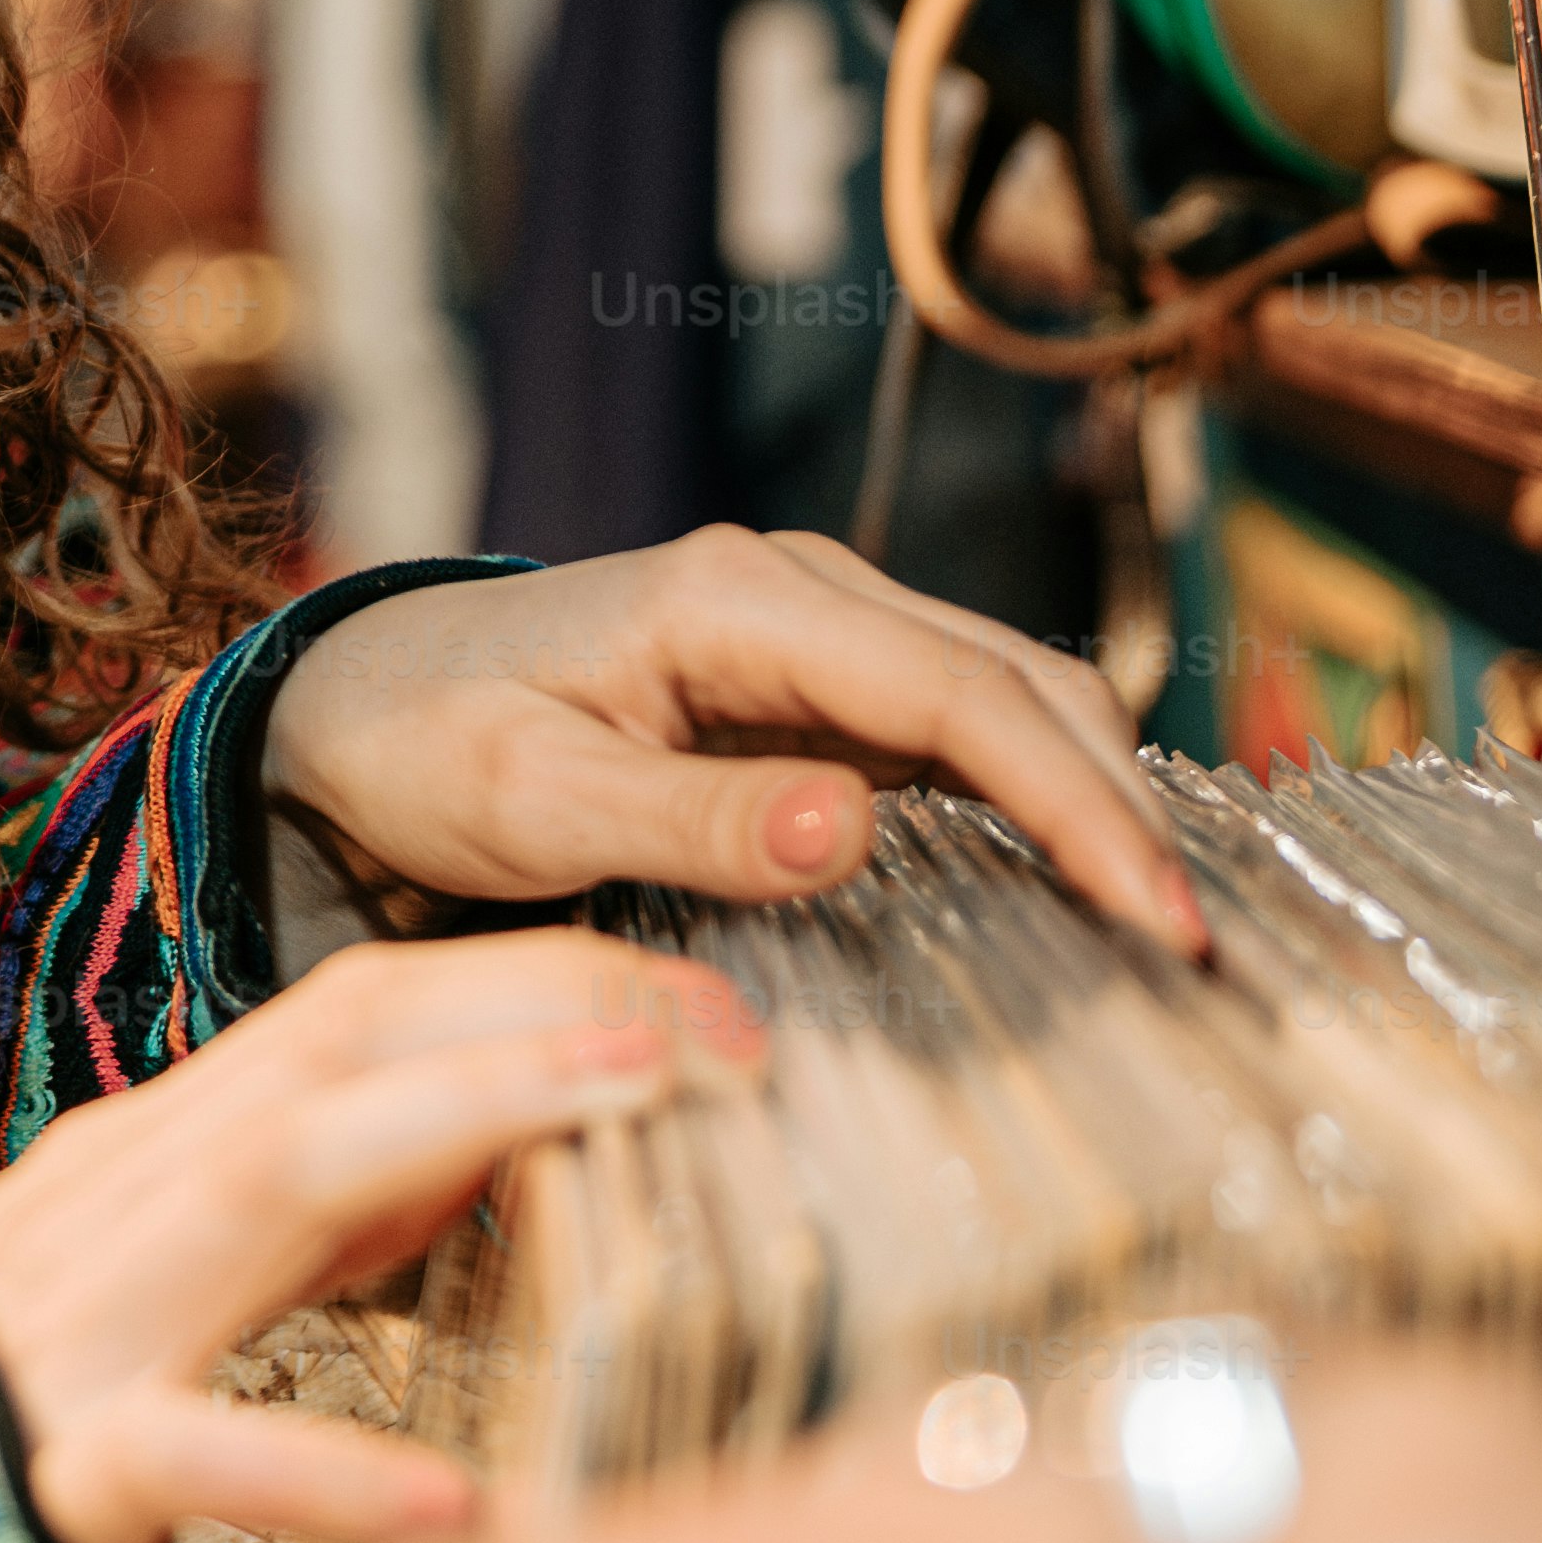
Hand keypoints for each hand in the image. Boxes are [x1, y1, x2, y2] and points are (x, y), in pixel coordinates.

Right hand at [0, 930, 759, 1542]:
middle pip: (333, 1043)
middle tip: (717, 1025)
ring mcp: (97, 1317)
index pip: (357, 1004)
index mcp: (175, 1143)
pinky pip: (198, 1452)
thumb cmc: (41, 1372)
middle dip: (528, 1007)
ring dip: (458, 1120)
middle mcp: (137, 1192)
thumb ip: (335, 1195)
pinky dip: (320, 1474)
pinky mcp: (72, 1461)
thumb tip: (517, 1138)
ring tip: (626, 1103)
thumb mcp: (198, 1254)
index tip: (694, 998)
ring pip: (274, 1180)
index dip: (526, 978)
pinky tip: (449, 1509)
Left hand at [266, 526, 1203, 955]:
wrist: (350, 706)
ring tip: (1158, 931)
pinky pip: (953, 737)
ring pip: (1004, 703)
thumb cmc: (423, 742)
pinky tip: (1070, 886)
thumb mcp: (532, 800)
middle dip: (1116, 807)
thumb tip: (852, 831)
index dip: (1074, 805)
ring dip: (1087, 801)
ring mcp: (812, 635)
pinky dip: (1029, 800)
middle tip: (1191, 951)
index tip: (1155, 914)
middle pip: (1016, 686)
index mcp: (738, 596)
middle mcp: (796, 591)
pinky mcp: (810, 690)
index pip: (959, 696)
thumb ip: (691, 821)